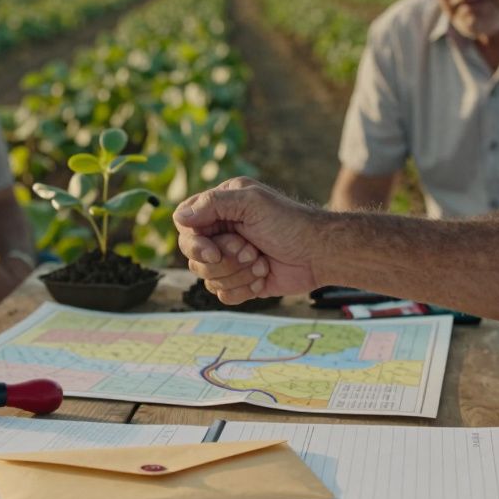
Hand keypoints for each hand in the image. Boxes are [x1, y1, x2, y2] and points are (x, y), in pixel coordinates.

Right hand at [173, 177, 322, 303]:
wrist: (319, 254)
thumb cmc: (289, 223)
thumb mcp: (252, 204)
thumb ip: (213, 204)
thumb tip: (179, 216)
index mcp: (221, 207)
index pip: (185, 226)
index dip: (194, 243)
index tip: (213, 252)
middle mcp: (222, 232)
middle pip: (194, 256)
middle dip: (224, 260)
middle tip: (251, 251)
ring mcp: (230, 258)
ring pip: (207, 277)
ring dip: (238, 274)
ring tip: (262, 262)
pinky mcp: (240, 281)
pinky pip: (223, 294)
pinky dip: (243, 289)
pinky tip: (263, 277)